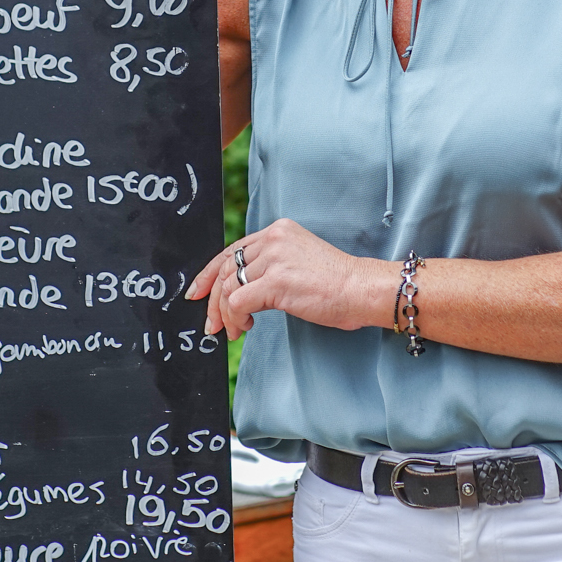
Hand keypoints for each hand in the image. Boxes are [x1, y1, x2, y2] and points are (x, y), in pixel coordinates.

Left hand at [185, 218, 395, 341]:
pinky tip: (246, 328)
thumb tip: (241, 289)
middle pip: (226, 268)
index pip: (233, 250)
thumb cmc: (337, 284)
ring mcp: (275, 258)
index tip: (199, 293)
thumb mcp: (299, 262)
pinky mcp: (277, 281)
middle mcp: (274, 239)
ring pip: (229, 287)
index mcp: (279, 231)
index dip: (210, 274)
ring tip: (234, 331)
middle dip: (212, 299)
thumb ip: (272, 265)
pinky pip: (239, 302)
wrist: (362, 289)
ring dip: (226, 314)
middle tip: (210, 323)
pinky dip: (236, 318)